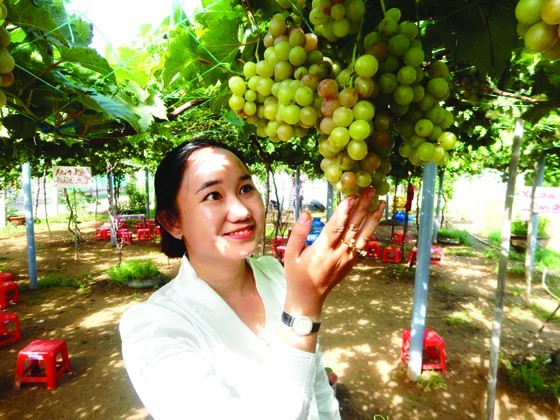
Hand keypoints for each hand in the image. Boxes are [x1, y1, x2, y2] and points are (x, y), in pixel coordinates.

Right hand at [283, 187, 385, 317]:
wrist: (308, 298)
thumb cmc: (297, 275)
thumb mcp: (290, 254)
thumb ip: (298, 233)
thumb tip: (306, 213)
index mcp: (322, 251)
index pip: (335, 228)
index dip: (343, 212)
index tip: (351, 197)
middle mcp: (338, 254)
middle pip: (353, 228)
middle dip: (362, 207)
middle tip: (371, 191)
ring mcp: (348, 259)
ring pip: (364, 235)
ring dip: (373, 218)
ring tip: (381, 203)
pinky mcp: (352, 262)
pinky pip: (363, 243)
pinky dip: (370, 230)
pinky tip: (374, 219)